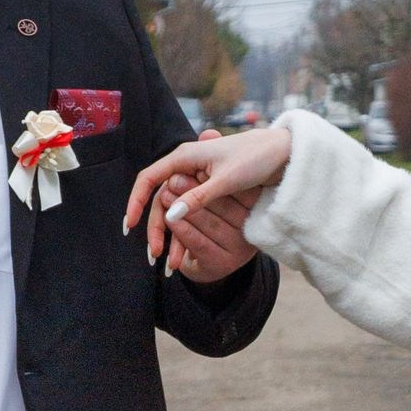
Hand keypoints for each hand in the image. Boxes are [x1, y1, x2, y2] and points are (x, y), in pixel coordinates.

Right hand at [126, 125, 293, 267]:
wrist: (281, 152)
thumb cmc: (255, 159)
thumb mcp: (226, 181)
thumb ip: (198, 197)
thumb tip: (171, 215)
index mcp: (185, 156)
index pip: (149, 178)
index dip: (136, 201)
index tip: (130, 225)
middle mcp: (186, 164)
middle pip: (160, 197)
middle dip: (154, 226)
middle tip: (153, 253)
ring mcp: (196, 174)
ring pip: (173, 205)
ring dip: (168, 231)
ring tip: (167, 258)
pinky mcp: (207, 184)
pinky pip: (188, 206)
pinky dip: (183, 226)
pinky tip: (181, 245)